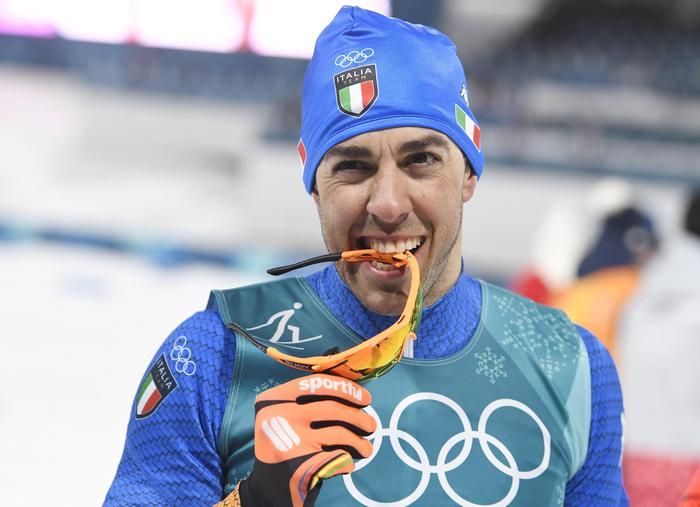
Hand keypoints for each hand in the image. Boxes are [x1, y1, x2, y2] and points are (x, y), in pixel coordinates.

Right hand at [238, 374, 375, 506]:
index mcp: (274, 399)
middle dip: (358, 416)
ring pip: (339, 433)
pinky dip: (347, 461)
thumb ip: (309, 400)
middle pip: (332, 408)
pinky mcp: (299, 465)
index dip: (346, 388)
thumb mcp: (285, 414)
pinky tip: (348, 464)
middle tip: (371, 424)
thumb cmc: (283, 444)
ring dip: (359, 442)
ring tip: (366, 448)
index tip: (365, 398)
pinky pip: (337, 457)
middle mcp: (278, 416)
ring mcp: (288, 440)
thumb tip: (353, 391)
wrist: (266, 486)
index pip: (316, 384)